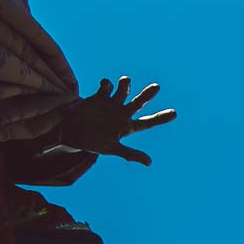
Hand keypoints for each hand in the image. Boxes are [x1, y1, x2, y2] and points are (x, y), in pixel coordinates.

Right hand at [57, 76, 175, 165]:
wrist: (69, 133)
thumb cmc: (91, 142)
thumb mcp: (111, 149)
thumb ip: (130, 154)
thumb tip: (150, 163)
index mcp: (127, 127)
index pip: (147, 122)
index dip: (160, 118)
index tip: (175, 113)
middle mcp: (121, 114)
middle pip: (139, 103)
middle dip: (147, 94)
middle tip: (157, 87)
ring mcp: (111, 105)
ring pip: (123, 91)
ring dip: (125, 85)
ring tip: (125, 81)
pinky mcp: (99, 97)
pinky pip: (106, 87)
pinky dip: (107, 84)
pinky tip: (105, 85)